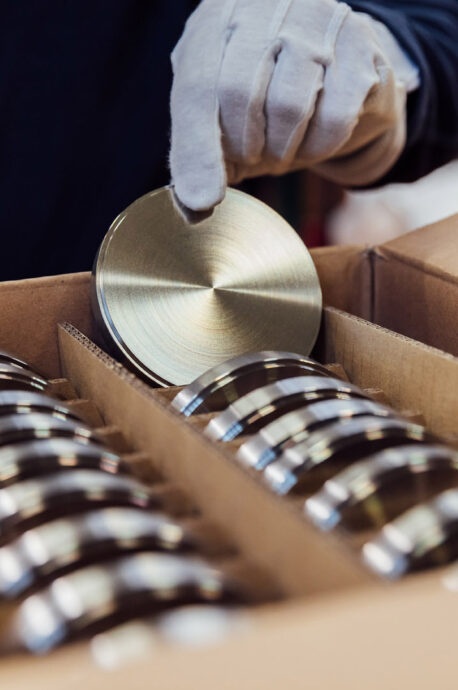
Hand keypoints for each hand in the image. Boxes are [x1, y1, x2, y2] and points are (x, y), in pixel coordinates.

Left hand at [170, 0, 417, 211]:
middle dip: (244, 146)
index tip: (202, 201)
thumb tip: (194, 209)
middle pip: (239, 93)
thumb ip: (199, 156)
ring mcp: (316, 20)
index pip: (197, 86)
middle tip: (253, 158)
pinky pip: (334, 117)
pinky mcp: (359, 47)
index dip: (196, 151)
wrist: (336, 70)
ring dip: (282, 149)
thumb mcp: (220, 117)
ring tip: (282, 147)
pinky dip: (318, 147)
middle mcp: (264, 7)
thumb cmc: (263, 99)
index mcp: (216, 21)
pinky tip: (312, 140)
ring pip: (288, 106)